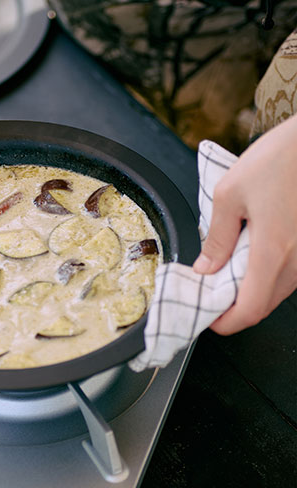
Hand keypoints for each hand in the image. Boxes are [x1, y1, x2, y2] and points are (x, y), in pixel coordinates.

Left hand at [193, 114, 296, 333]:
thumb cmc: (281, 158)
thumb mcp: (230, 194)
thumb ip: (216, 238)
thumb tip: (205, 268)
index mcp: (273, 251)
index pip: (250, 309)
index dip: (226, 322)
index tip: (207, 318)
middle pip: (263, 304)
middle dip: (233, 307)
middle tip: (208, 294)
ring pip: (276, 290)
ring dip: (248, 291)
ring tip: (222, 273)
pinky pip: (288, 273)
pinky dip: (264, 275)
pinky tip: (247, 256)